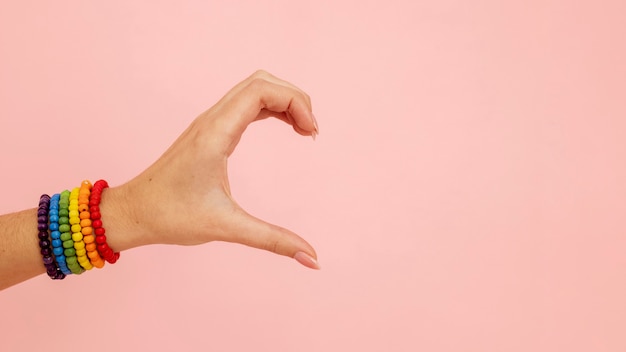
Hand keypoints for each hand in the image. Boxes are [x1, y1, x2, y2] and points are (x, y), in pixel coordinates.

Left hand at [107, 70, 319, 268]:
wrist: (133, 212)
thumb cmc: (172, 217)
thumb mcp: (227, 228)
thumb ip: (273, 241)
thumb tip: (312, 258)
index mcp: (216, 134)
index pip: (261, 91)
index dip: (295, 102)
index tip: (310, 133)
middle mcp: (212, 120)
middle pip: (261, 81)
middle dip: (294, 98)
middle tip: (310, 130)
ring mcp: (209, 122)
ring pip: (253, 89)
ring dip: (283, 101)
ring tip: (303, 129)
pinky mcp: (210, 131)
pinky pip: (245, 104)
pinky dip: (271, 108)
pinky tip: (285, 128)